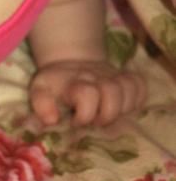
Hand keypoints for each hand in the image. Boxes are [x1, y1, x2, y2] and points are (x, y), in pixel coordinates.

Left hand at [29, 60, 146, 126]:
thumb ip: (40, 103)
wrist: (70, 59)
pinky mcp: (124, 76)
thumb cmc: (55, 83)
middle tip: (95, 119)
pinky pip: (140, 86)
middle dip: (106, 113)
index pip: (87, 94)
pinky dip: (136, 98)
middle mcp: (95, 76)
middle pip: (112, 91)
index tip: (76, 121)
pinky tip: (123, 105)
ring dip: (122, 107)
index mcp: (74, 81)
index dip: (85, 114)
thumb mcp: (40, 88)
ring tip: (107, 112)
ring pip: (129, 88)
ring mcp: (112, 75)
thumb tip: (51, 120)